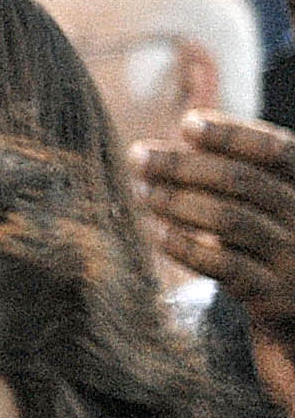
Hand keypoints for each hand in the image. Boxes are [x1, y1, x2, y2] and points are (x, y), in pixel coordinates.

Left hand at [136, 113, 294, 334]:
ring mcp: (294, 258)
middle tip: (138, 157)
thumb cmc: (273, 232)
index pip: (278, 150)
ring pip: (230, 220)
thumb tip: (188, 124)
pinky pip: (224, 265)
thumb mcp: (271, 194)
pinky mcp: (272, 294)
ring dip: (177, 202)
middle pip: (243, 181)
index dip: (231, 134)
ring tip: (143, 192)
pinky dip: (186, 246)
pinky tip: (157, 233)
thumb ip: (239, 162)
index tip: (186, 124)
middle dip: (183, 165)